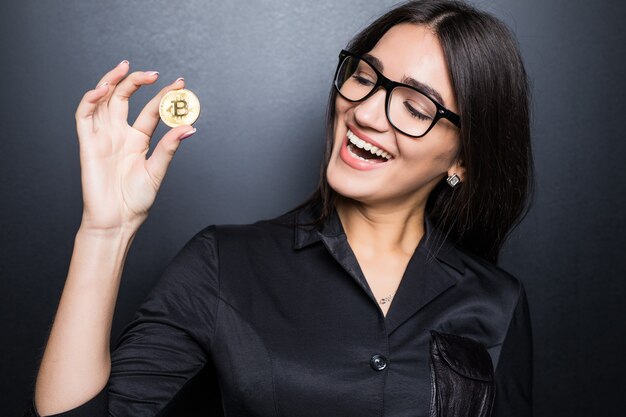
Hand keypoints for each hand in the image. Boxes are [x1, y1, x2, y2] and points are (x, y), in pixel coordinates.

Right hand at [75, 60, 195, 231]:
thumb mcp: (158, 171)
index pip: (151, 110)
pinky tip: (104, 89)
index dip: (164, 96)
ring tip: (126, 68)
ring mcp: (103, 136)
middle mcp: (119, 134)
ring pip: (103, 100)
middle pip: (124, 97)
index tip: (180, 84)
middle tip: (154, 74)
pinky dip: (91, 99)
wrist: (117, 220)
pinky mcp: (87, 143)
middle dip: (137, 81)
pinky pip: (84, 115)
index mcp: (138, 140)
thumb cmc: (136, 200)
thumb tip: (190, 127)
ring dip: (112, 81)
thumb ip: (170, 147)